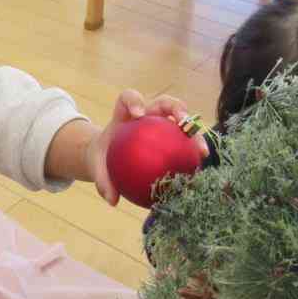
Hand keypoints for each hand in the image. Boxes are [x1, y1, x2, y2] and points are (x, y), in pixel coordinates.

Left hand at [86, 90, 208, 206]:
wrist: (109, 159)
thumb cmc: (103, 158)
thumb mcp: (97, 167)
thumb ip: (102, 180)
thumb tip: (112, 200)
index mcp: (125, 114)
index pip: (129, 98)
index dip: (135, 100)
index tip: (138, 115)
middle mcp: (147, 114)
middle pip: (165, 102)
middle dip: (176, 107)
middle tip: (183, 122)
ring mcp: (162, 124)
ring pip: (182, 119)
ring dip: (194, 130)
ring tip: (200, 150)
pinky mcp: (172, 137)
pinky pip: (185, 142)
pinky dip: (193, 152)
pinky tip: (198, 170)